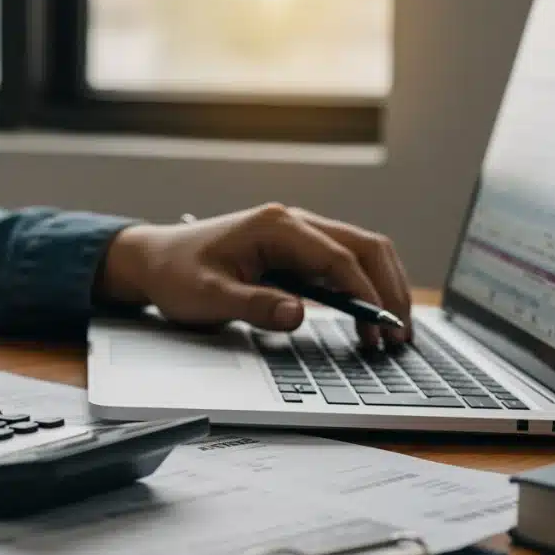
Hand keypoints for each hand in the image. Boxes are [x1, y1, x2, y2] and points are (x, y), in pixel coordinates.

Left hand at [99, 203, 411, 345]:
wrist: (153, 260)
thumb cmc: (176, 274)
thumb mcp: (208, 297)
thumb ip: (255, 306)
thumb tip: (298, 315)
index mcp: (276, 226)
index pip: (338, 258)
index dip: (366, 294)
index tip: (382, 327)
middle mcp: (292, 222)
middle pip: (364, 246)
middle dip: (389, 288)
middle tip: (401, 333)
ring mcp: (296, 233)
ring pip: (359, 251)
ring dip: (382, 285)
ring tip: (393, 329)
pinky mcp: (295, 249)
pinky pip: (342, 261)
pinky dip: (363, 285)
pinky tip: (368, 315)